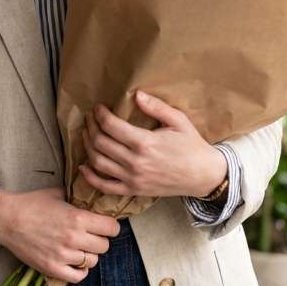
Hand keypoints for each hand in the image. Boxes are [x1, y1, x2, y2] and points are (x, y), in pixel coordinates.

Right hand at [0, 185, 119, 282]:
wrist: (6, 219)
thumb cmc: (31, 203)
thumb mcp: (58, 193)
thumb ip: (77, 198)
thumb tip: (91, 198)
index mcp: (78, 218)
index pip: (111, 228)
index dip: (110, 226)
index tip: (105, 226)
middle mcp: (74, 238)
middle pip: (104, 246)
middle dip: (100, 240)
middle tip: (90, 236)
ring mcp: (63, 255)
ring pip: (92, 261)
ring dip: (88, 255)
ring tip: (79, 248)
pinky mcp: (52, 268)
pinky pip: (78, 277)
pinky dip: (79, 271)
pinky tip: (74, 262)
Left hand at [79, 91, 225, 199]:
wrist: (203, 176)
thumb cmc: (192, 146)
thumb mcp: (178, 121)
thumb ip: (156, 107)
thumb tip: (136, 95)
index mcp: (145, 142)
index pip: (111, 126)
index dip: (100, 114)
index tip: (98, 108)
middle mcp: (135, 162)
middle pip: (100, 142)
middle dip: (91, 127)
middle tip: (90, 118)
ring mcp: (132, 178)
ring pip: (98, 162)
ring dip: (88, 146)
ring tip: (87, 134)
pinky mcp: (133, 190)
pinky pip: (105, 186)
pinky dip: (90, 177)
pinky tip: (83, 166)